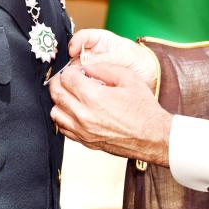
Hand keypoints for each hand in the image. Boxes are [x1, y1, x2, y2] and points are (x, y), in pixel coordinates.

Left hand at [49, 61, 171, 165]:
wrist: (153, 137)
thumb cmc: (144, 109)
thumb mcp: (128, 78)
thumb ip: (103, 68)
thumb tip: (85, 66)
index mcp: (93, 97)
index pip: (66, 77)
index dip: (70, 70)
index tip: (77, 70)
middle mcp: (84, 115)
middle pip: (56, 93)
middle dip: (59, 81)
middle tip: (68, 78)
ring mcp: (83, 131)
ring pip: (55, 112)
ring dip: (59, 100)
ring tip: (71, 94)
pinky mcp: (85, 142)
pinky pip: (62, 128)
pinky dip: (63, 117)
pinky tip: (74, 111)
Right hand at [68, 28, 157, 88]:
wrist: (149, 74)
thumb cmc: (137, 59)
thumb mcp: (120, 56)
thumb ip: (101, 59)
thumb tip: (83, 64)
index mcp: (98, 40)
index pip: (81, 37)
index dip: (74, 43)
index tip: (72, 52)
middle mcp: (92, 52)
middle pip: (75, 55)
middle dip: (73, 63)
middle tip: (73, 71)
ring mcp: (92, 67)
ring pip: (77, 70)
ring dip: (78, 76)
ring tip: (82, 81)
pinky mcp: (94, 80)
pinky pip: (85, 82)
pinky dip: (84, 85)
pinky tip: (88, 89)